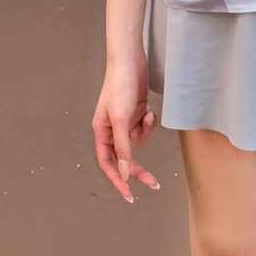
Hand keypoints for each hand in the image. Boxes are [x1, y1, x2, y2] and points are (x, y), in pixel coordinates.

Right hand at [92, 54, 160, 202]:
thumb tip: (122, 173)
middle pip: (124, 157)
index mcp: (102, 132)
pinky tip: (149, 111)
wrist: (131, 60)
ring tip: (146, 116)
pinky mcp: (136, 112)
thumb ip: (122, 148)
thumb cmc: (120, 86)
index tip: (129, 195)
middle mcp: (112, 129)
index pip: (108, 163)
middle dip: (138, 168)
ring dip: (145, 133)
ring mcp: (125, 121)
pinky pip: (144, 127)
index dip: (117, 180)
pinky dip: (149, 122)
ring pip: (137, 141)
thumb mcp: (121, 119)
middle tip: (154, 183)